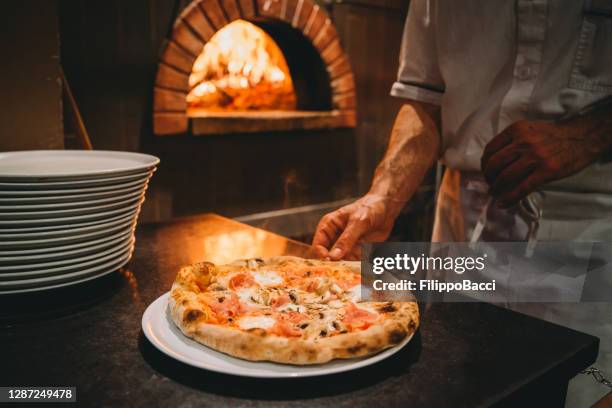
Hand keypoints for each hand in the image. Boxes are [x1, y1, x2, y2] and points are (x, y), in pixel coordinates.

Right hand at [312, 194, 399, 260]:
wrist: (387, 209)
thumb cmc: (370, 208)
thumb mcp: (358, 222)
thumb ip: (346, 239)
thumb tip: (333, 256)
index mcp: (328, 226)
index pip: (318, 245)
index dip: (321, 255)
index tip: (330, 262)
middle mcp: (334, 238)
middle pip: (327, 256)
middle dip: (334, 264)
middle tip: (342, 269)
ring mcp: (345, 246)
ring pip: (341, 262)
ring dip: (348, 265)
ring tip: (358, 261)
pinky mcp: (356, 252)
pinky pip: (354, 263)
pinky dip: (358, 265)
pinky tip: (365, 261)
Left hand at [481, 119, 605, 207]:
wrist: (582, 137)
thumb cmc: (553, 136)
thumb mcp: (529, 131)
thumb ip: (512, 142)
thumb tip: (492, 164)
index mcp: (517, 130)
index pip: (490, 149)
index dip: (485, 164)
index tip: (487, 172)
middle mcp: (523, 141)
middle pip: (494, 164)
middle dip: (489, 178)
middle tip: (491, 185)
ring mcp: (535, 156)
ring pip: (505, 177)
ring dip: (497, 189)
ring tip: (496, 193)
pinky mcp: (547, 170)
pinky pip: (522, 188)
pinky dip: (509, 198)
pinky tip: (504, 203)